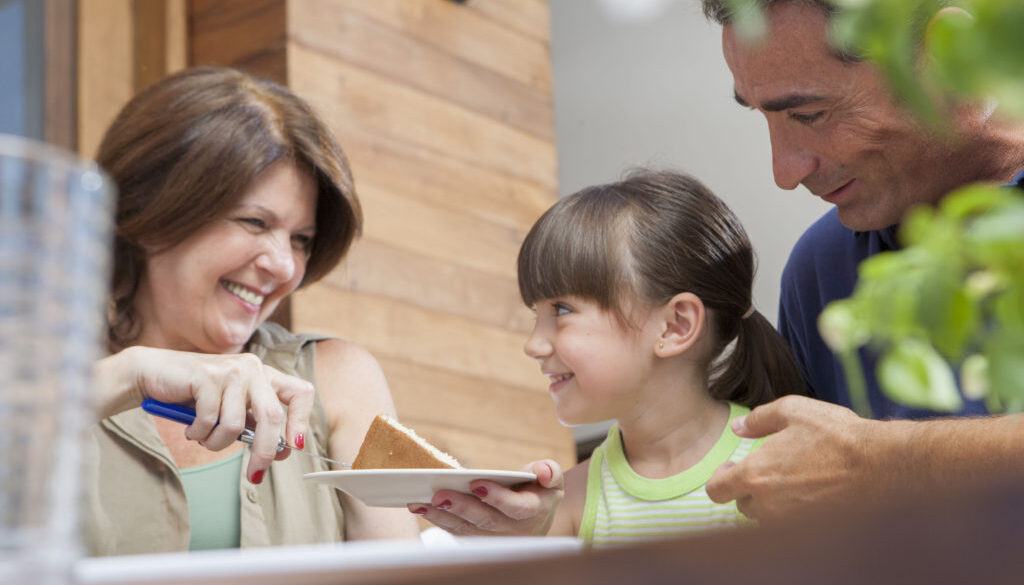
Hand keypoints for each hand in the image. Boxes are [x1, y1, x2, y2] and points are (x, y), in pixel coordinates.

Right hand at [95, 345, 314, 481]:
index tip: (295, 447)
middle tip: (254, 475)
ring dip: (216, 443)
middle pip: (271, 417)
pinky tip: (190, 427)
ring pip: (235, 425)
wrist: (154, 374)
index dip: (302, 420)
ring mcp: (231, 370)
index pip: (301, 392)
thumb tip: (280, 452)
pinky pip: (209, 421)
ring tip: (204, 437)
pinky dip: (198, 433)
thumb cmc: (196, 396)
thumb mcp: (232, 410)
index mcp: (265, 376)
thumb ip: (255, 425)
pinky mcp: (207, 376)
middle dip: (263, 452)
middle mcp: (253, 369)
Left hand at [409, 460, 564, 535]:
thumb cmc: (541, 492)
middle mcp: (513, 530)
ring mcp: (494, 539)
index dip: (497, 496)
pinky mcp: (478, 541)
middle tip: (439, 494)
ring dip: (441, 517)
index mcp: (533, 511)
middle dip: (461, 507)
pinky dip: (437, 521)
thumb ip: (550, 472)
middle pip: (486, 521)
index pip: (516, 507)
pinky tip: (420, 508)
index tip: (476, 483)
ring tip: (419, 503)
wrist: (537, 519)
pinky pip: (457, 533)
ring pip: (467, 530)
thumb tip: (542, 472)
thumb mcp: (553, 480)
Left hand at [706, 395, 876, 521]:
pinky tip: (809, 494)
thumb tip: (738, 428)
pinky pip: (790, 526)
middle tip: (767, 472)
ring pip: (766, 517)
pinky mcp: (811, 531)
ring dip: (770, 503)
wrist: (879, 465)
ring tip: (791, 481)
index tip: (730, 471)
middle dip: (749, 489)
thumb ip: (759, 419)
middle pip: (742, 505)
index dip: (720, 480)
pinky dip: (793, 513)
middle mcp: (767, 504)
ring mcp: (790, 522)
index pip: (717, 491)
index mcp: (755, 475)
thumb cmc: (836, 435)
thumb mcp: (793, 411)